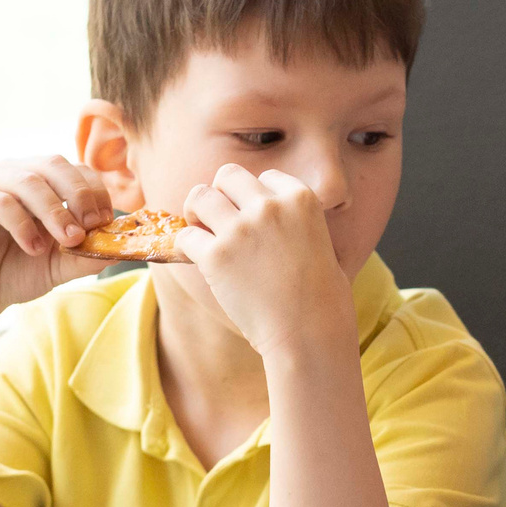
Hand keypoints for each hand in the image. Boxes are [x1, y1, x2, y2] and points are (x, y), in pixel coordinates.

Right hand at [0, 156, 119, 323]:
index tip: (106, 222)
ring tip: (65, 241)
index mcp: (43, 182)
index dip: (96, 192)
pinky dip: (22, 223)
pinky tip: (32, 247)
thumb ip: (88, 255)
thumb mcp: (61, 265)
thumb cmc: (17, 272)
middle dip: (79, 195)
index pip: (77, 170)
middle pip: (55, 164)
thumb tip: (121, 247)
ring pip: (28, 180)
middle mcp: (16, 174)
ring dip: (54, 211)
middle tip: (89, 228)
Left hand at [176, 166, 348, 357]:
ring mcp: (241, 229)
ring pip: (199, 196)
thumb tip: (258, 214)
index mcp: (300, 198)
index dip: (255, 196)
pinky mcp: (216, 256)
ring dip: (197, 213)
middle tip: (218, 218)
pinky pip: (185, 236)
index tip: (255, 218)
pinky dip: (187, 247)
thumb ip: (292, 220)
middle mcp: (269, 206)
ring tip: (203, 233)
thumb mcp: (319, 241)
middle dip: (221, 194)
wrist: (309, 331)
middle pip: (227, 175)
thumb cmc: (319, 295)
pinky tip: (199, 260)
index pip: (265, 177)